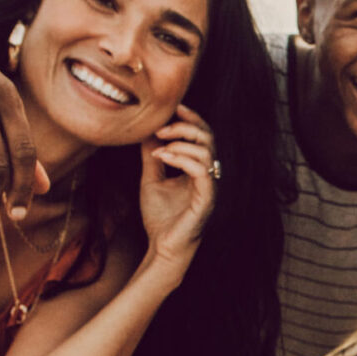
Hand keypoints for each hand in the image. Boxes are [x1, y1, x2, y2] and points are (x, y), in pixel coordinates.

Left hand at [138, 107, 216, 270]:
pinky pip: (201, 170)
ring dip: (180, 143)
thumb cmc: (160, 217)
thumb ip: (152, 156)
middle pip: (208, 137)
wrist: (163, 247)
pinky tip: (162, 158)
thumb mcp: (151, 179)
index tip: (171, 108)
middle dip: (184, 126)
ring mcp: (210, 186)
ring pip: (206, 151)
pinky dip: (181, 158)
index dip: (190, 118)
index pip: (202, 135)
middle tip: (160, 128)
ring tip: (159, 148)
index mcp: (198, 167)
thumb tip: (146, 131)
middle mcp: (208, 174)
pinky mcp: (207, 198)